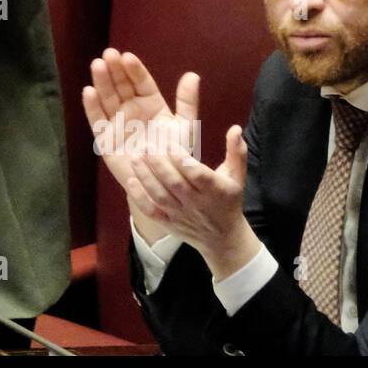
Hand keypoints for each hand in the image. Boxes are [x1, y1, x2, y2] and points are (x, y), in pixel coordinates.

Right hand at [82, 49, 199, 241]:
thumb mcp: (185, 127)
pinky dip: (92, 107)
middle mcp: (132, 109)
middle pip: (121, 86)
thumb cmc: (175, 156)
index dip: (134, 70)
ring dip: (101, 82)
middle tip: (109, 54)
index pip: (141, 82)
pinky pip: (97, 120)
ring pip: (107, 98)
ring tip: (97, 65)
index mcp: (151, 104)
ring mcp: (117, 122)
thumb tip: (193, 75)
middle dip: (114, 70)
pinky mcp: (104, 138)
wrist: (163, 185)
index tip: (128, 56)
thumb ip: (187, 102)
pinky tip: (88, 91)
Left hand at [126, 126, 259, 279]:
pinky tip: (130, 181)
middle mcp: (197, 203)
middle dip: (159, 163)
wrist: (223, 239)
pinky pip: (152, 211)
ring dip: (146, 176)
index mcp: (216, 190)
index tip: (168, 142)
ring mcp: (181, 214)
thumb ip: (236, 152)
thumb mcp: (237, 177)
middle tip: (145, 145)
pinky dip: (140, 198)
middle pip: (175, 183)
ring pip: (161, 196)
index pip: (197, 174)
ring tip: (135, 157)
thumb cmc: (229, 200)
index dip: (182, 159)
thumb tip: (236, 128)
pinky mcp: (169, 223)